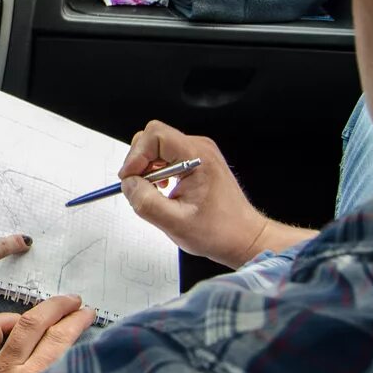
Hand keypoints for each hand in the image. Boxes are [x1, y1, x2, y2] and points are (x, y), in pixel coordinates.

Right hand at [119, 120, 311, 267]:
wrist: (243, 237)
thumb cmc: (219, 231)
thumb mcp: (175, 223)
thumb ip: (145, 202)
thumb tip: (128, 184)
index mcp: (197, 156)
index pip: (155, 135)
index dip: (136, 155)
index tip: (130, 178)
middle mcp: (199, 148)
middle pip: (154, 137)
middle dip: (139, 161)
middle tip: (139, 186)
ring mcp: (199, 154)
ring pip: (158, 147)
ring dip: (148, 168)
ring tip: (154, 191)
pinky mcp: (197, 162)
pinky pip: (166, 156)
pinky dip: (157, 171)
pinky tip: (163, 189)